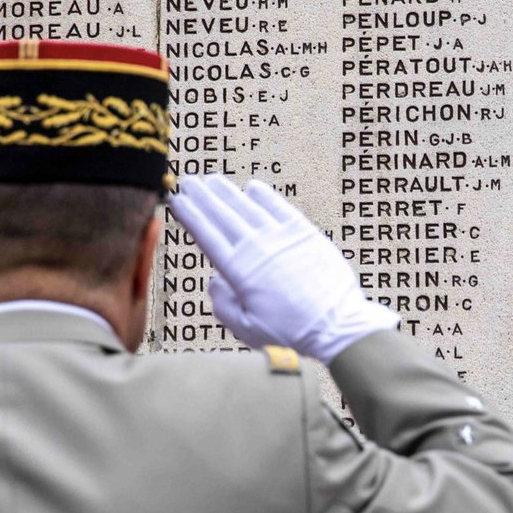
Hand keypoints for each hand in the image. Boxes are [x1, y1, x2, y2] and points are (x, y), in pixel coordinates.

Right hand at [168, 175, 400, 362]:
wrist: (336, 326)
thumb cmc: (291, 332)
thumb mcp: (245, 329)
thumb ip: (223, 305)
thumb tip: (214, 281)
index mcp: (238, 271)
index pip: (205, 234)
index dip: (189, 214)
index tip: (176, 200)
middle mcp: (256, 247)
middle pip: (222, 214)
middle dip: (202, 195)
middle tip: (187, 181)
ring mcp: (281, 237)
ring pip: (247, 206)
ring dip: (227, 191)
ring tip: (212, 180)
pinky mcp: (304, 233)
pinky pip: (279, 207)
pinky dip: (264, 195)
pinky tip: (252, 186)